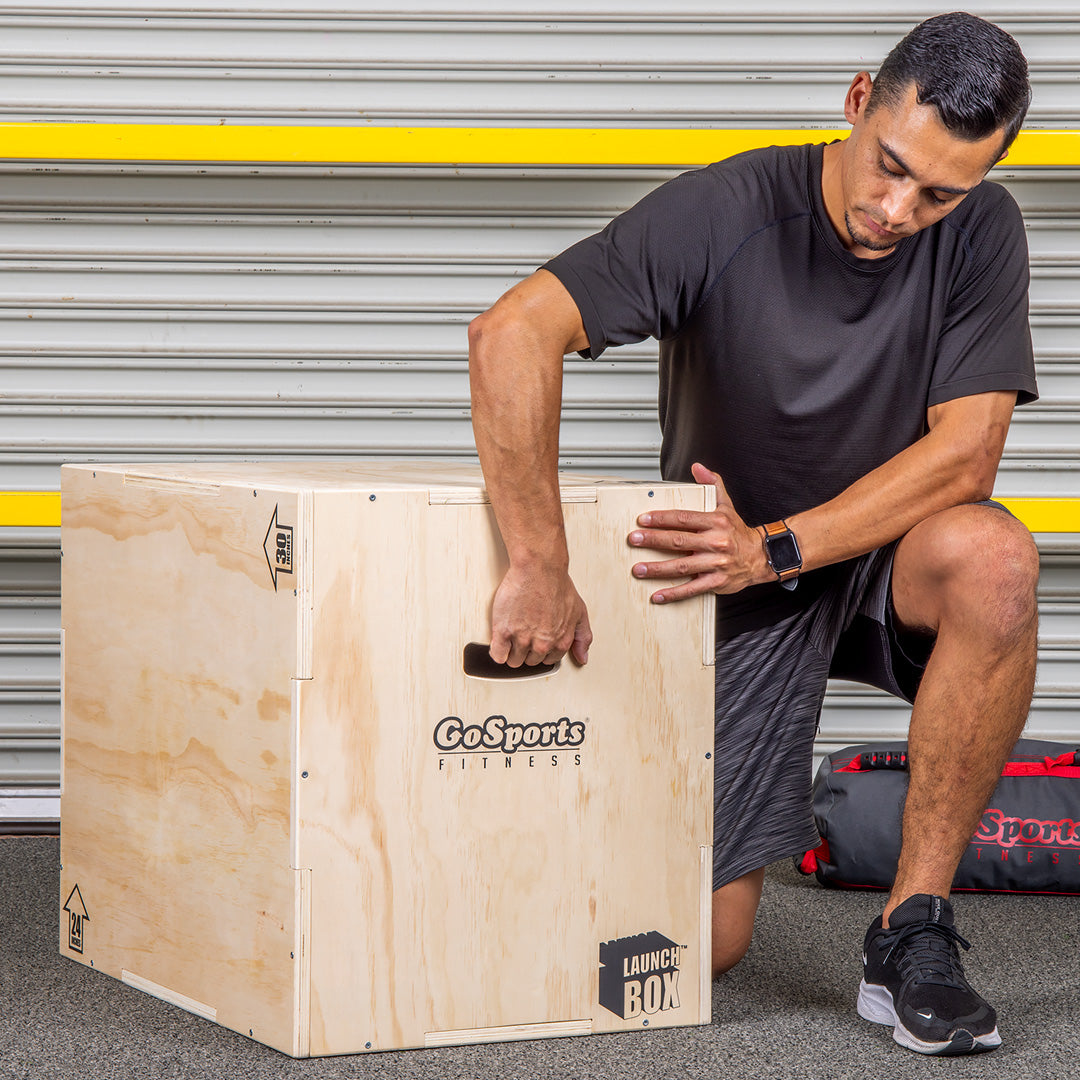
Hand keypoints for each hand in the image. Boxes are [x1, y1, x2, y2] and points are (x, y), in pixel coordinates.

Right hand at [489, 562, 592, 666]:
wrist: (539, 569)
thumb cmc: (557, 585)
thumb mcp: (579, 612)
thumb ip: (582, 637)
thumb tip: (582, 657)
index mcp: (560, 641)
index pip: (548, 660)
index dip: (542, 651)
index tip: (537, 642)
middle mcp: (542, 644)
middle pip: (530, 661)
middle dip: (528, 651)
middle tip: (525, 635)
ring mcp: (522, 639)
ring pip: (514, 661)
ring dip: (513, 652)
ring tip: (513, 637)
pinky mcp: (503, 632)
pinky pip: (498, 656)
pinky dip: (498, 652)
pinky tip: (501, 643)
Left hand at [628, 463, 772, 602]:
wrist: (760, 557)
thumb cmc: (737, 532)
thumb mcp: (726, 505)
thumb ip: (712, 485)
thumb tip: (697, 467)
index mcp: (716, 522)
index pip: (684, 518)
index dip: (662, 519)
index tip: (643, 520)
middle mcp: (716, 543)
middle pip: (679, 541)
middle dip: (653, 540)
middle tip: (634, 539)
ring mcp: (716, 564)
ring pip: (682, 566)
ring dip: (657, 569)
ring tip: (638, 569)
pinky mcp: (716, 583)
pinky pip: (691, 589)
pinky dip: (673, 593)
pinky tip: (657, 595)